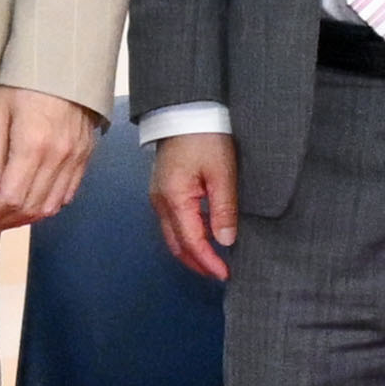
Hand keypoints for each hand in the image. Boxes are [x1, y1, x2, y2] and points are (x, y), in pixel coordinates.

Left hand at [0, 89, 96, 241]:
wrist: (64, 66)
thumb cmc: (24, 84)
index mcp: (33, 145)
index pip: (11, 197)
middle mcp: (58, 156)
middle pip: (31, 207)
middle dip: (4, 222)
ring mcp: (75, 158)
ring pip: (51, 206)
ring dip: (25, 219)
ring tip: (3, 219)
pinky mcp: (84, 157)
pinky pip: (68, 194)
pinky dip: (48, 206)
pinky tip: (29, 205)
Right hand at [151, 130, 239, 278]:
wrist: (186, 111)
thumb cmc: (205, 136)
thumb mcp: (222, 172)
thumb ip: (223, 208)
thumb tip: (225, 240)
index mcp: (174, 199)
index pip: (191, 242)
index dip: (208, 261)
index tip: (225, 274)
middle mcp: (160, 202)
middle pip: (176, 245)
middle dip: (196, 263)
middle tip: (219, 274)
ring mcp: (158, 196)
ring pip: (171, 236)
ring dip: (190, 251)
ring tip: (212, 261)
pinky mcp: (163, 189)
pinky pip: (171, 222)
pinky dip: (186, 236)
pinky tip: (202, 237)